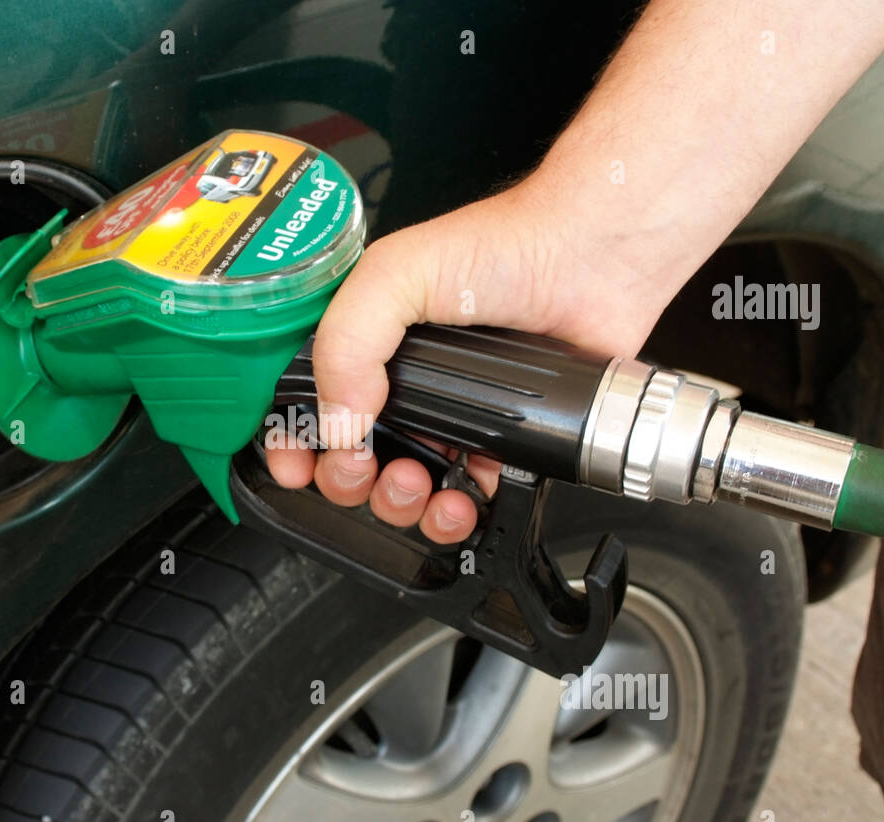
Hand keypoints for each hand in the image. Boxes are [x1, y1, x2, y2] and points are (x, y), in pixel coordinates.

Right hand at [264, 180, 659, 543]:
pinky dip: (455, 512)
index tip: (293, 464)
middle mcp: (399, 379)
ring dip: (398, 504)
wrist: (592, 261)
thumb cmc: (503, 246)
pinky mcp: (496, 439)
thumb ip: (348, 341)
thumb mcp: (397, 274)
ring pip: (401, 486)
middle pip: (347, 458)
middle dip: (347, 480)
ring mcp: (448, 412)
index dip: (290, 440)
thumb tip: (337, 422)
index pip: (303, 401)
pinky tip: (461, 497)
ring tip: (417, 485)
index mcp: (363, 340)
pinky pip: (462, 496)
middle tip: (364, 468)